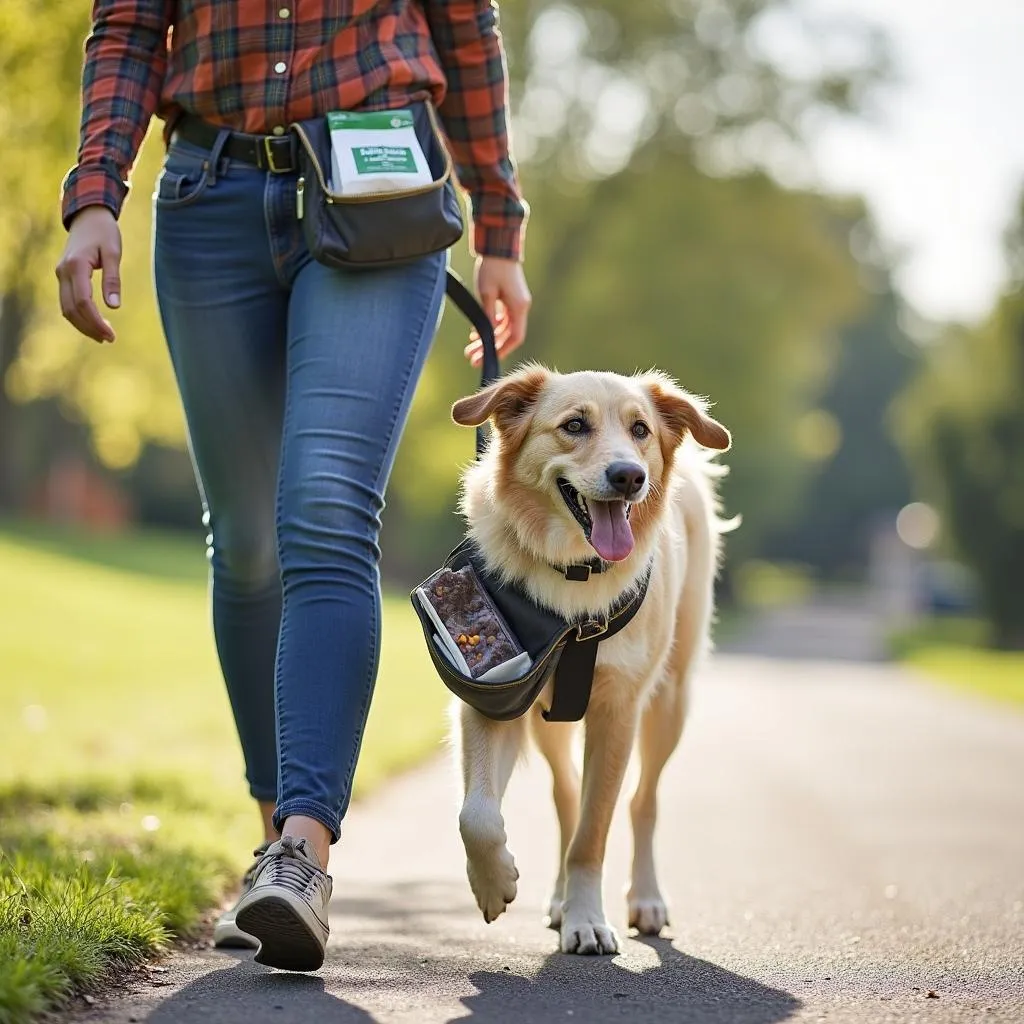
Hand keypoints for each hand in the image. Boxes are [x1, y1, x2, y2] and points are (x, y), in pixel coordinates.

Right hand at [56, 206, 121, 342]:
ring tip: (104, 336)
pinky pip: (67, 302)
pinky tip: (94, 323)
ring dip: (83, 325)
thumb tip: (114, 306)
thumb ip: (112, 279)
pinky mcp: (63, 277)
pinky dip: (79, 316)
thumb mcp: (113, 253)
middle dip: (90, 328)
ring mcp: (61, 275)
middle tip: (110, 339)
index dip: (96, 322)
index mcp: (75, 266)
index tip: (111, 335)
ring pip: (66, 308)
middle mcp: (63, 272)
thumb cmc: (104, 233)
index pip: (83, 302)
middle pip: (72, 309)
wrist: (88, 217)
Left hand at [465, 256, 530, 367]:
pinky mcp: (510, 299)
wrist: (498, 247)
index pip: (515, 337)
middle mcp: (521, 308)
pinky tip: (476, 333)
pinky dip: (491, 327)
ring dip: (488, 339)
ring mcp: (516, 303)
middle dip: (490, 348)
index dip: (502, 350)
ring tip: (471, 348)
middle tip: (472, 359)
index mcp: (519, 307)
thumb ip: (488, 316)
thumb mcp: (487, 294)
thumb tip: (487, 336)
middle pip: (508, 336)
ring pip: (504, 329)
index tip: (486, 358)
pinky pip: (503, 320)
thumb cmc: (492, 268)